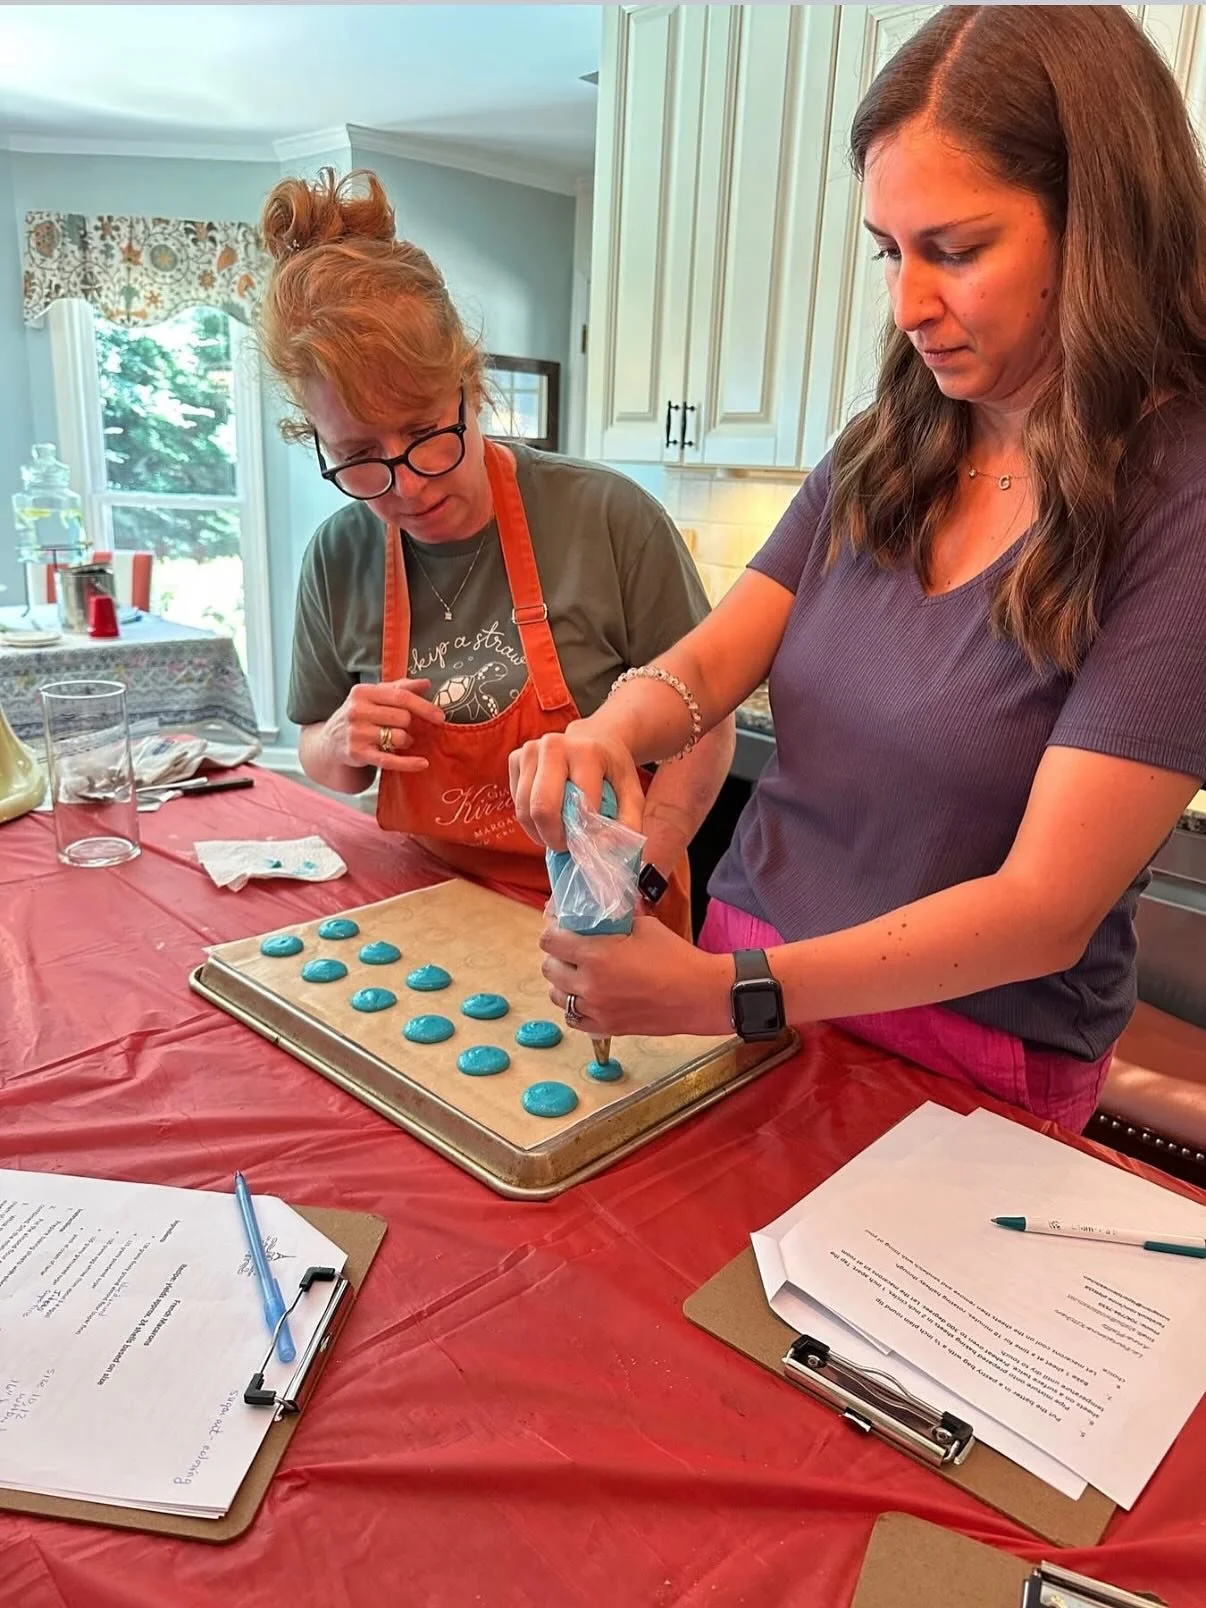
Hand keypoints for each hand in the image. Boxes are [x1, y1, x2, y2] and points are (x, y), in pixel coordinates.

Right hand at [323, 678, 445, 773]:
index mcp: (362, 692)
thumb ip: (400, 688)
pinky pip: (389, 759)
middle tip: (405, 728)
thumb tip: (426, 683)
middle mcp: (356, 711)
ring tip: (398, 740)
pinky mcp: (358, 753)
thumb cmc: (359, 715)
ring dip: (405, 741)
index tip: (440, 716)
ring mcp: (356, 733)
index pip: (400, 696)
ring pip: (398, 737)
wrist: (329, 741)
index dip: (423, 706)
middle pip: (402, 717)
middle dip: (410, 725)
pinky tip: (422, 763)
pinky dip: (408, 763)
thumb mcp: (374, 696)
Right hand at [509, 722, 644, 850]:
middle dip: (553, 837)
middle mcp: (553, 746)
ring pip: (524, 810)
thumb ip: (628, 824)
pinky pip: (516, 803)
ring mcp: (530, 750)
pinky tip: (548, 814)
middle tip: (567, 845)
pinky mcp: (515, 758)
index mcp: (585, 751)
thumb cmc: (612, 769)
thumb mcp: (632, 794)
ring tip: (558, 832)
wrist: (595, 737)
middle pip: (541, 808)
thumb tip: (605, 849)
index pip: (577, 806)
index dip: (582, 834)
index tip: (589, 842)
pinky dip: (530, 818)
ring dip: (540, 832)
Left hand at [539, 916, 731, 1037]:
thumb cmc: (676, 958)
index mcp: (595, 956)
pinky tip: (587, 997)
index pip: (550, 941)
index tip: (559, 926)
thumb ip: (619, 917)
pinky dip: (575, 1007)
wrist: (700, 995)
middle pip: (549, 969)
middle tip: (569, 948)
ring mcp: (596, 1010)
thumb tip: (607, 905)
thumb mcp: (645, 926)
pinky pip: (574, 1019)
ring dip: (562, 982)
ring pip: (557, 996)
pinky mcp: (606, 1028)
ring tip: (577, 974)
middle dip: (556, 955)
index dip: (552, 930)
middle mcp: (589, 985)